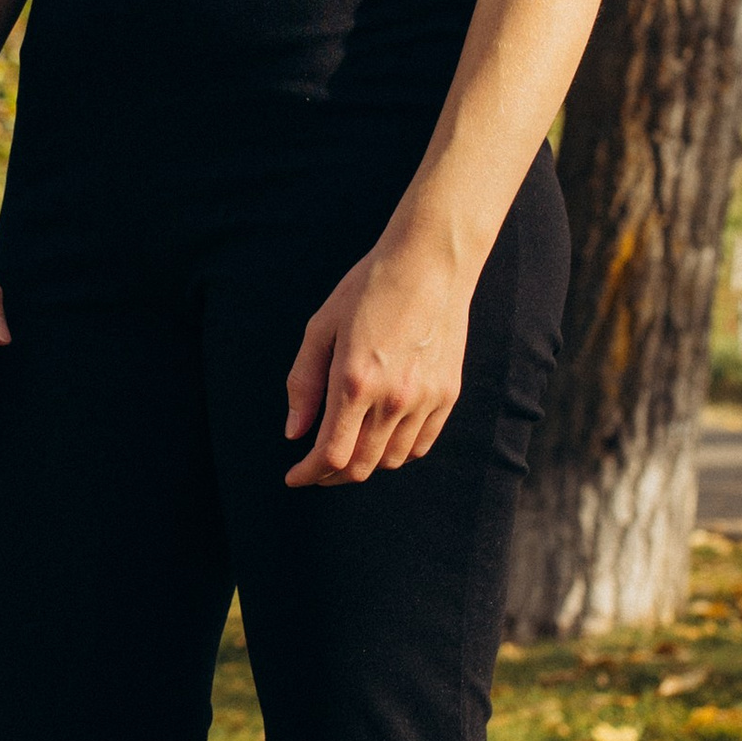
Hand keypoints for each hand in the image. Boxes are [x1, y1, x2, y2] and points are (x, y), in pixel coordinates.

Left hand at [283, 244, 471, 485]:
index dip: (308, 474)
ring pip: (391, 460)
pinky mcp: (447, 394)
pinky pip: (420, 444)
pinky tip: (380, 440)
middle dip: (330, 476)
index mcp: (355, 381)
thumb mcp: (321, 328)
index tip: (294, 477)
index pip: (330, 454)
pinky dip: (397, 452)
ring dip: (363, 466)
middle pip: (360, 466)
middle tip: (314, 469)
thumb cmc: (367, 288)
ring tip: (346, 452)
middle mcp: (393, 398)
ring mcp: (425, 399)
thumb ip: (304, 383)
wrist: (429, 263)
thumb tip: (294, 434)